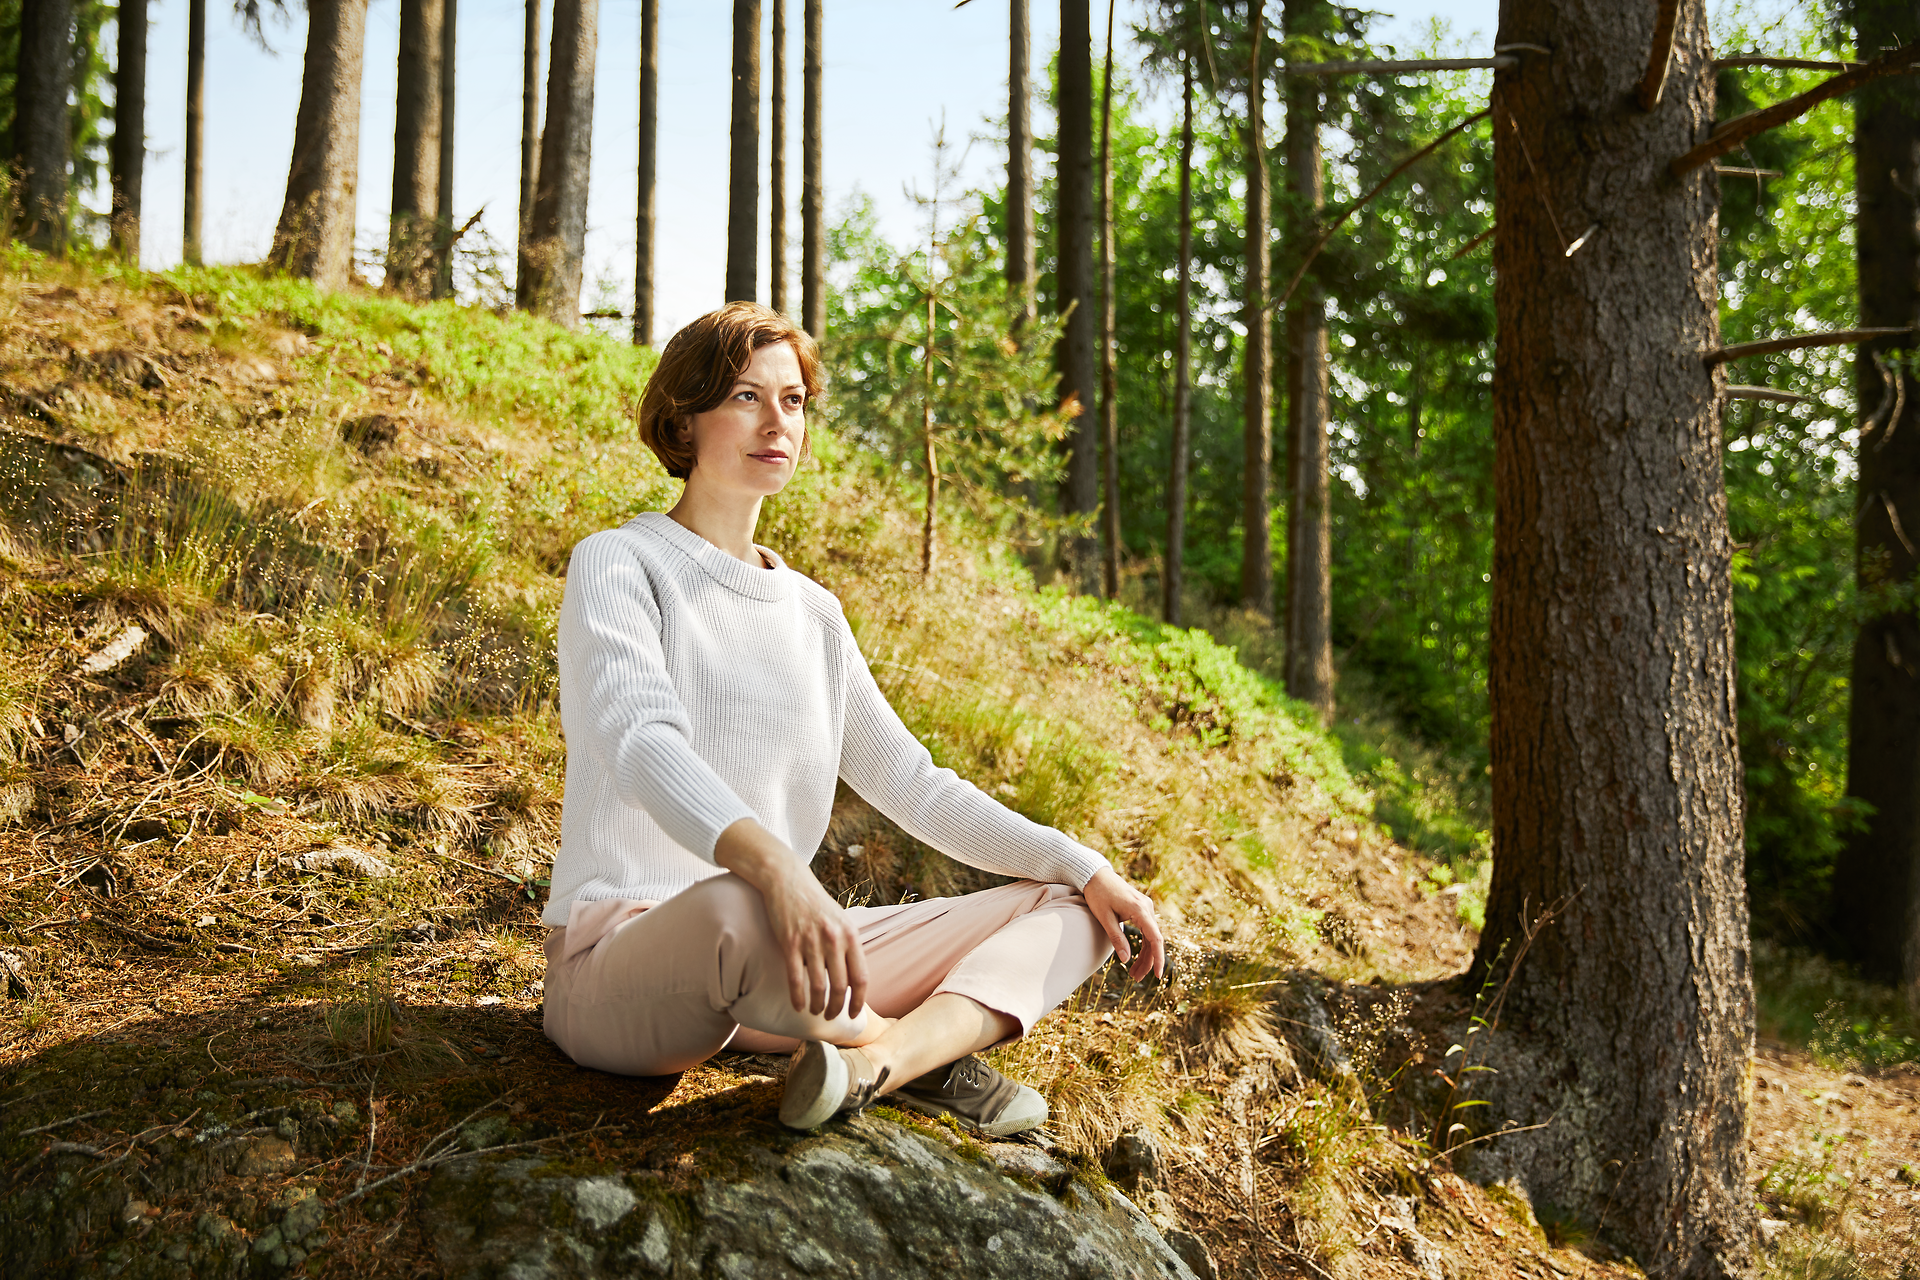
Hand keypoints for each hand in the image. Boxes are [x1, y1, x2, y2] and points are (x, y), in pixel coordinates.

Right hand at [714, 819, 868, 1019]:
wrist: (787, 879)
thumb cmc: (815, 903)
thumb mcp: (840, 920)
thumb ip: (847, 945)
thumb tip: (853, 977)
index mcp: (850, 935)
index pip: (861, 977)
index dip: (859, 1001)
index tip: (854, 1015)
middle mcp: (834, 939)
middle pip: (841, 985)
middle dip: (836, 1008)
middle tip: (830, 1017)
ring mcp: (812, 940)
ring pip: (818, 985)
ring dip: (817, 1005)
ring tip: (814, 1012)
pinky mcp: (790, 942)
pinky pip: (795, 977)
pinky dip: (797, 996)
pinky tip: (797, 1006)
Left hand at [1082, 867, 1165, 981]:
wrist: (1095, 875)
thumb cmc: (1097, 894)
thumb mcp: (1104, 918)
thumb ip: (1116, 938)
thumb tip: (1126, 960)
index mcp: (1140, 909)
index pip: (1155, 939)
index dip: (1158, 958)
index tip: (1158, 975)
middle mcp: (1147, 907)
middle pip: (1154, 940)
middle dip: (1147, 961)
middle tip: (1136, 978)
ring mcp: (1146, 907)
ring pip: (1151, 937)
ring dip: (1145, 955)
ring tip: (1133, 973)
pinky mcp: (1142, 909)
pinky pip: (1147, 930)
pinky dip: (1143, 945)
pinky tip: (1135, 958)